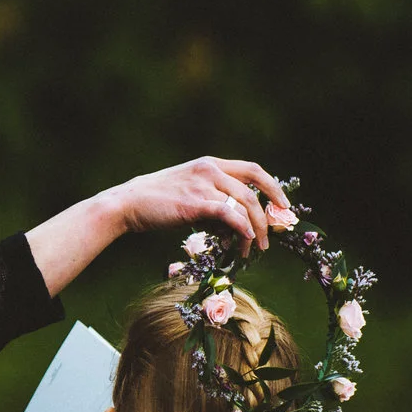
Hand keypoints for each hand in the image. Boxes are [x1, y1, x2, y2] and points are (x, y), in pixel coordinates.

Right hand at [99, 156, 290, 251]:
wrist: (128, 203)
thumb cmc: (156, 201)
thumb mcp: (188, 189)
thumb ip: (212, 198)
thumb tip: (235, 223)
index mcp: (210, 164)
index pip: (253, 170)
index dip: (273, 187)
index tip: (282, 205)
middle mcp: (210, 170)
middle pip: (253, 189)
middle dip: (269, 212)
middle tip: (275, 231)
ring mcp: (203, 185)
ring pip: (243, 204)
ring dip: (255, 228)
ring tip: (256, 247)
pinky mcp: (195, 203)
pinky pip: (228, 214)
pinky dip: (242, 228)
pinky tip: (246, 240)